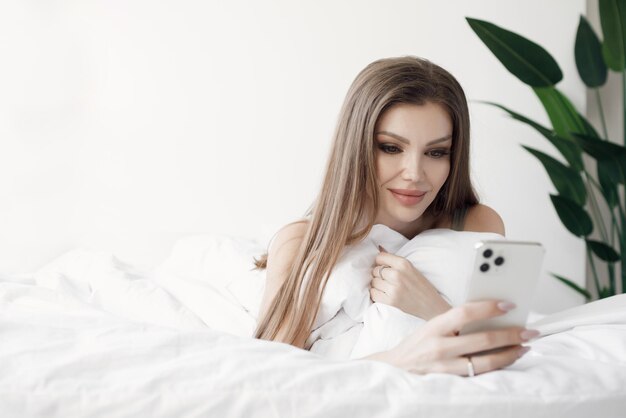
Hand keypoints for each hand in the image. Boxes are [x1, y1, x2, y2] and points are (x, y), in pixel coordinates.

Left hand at [369, 245, 450, 319]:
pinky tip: (385, 294)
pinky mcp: (391, 301)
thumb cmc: (421, 286)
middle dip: (379, 274)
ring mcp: (394, 289)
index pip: (380, 257)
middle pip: (375, 270)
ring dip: (377, 285)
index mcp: (404, 264)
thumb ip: (394, 260)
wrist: (431, 305)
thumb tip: (379, 248)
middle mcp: (397, 275)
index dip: (380, 262)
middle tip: (388, 280)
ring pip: (373, 282)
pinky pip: (374, 294)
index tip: (384, 267)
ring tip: (387, 287)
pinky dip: (377, 294)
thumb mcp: (411, 268)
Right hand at [372, 300, 535, 375]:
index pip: (465, 312)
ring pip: (486, 362)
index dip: (489, 307)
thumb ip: (455, 323)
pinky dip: (498, 367)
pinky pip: (479, 375)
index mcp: (435, 327)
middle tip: (529, 331)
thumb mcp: (431, 328)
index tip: (509, 305)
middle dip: (511, 334)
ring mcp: (445, 367)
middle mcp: (440, 347)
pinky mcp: (450, 383)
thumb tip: (488, 315)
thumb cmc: (418, 345)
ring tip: (524, 348)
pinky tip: (508, 361)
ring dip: (510, 354)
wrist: (396, 369)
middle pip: (482, 339)